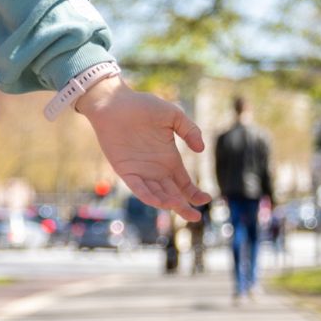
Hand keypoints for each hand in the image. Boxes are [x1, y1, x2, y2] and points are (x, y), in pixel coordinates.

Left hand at [74, 76, 212, 221]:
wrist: (114, 102)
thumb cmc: (142, 106)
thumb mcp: (173, 115)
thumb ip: (189, 130)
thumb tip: (201, 150)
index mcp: (169, 159)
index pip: (184, 184)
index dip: (195, 194)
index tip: (206, 200)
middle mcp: (156, 170)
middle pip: (173, 195)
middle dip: (183, 207)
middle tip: (195, 218)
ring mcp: (141, 172)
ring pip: (156, 194)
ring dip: (166, 202)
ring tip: (176, 205)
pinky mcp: (125, 171)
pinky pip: (137, 188)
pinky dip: (147, 196)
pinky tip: (158, 201)